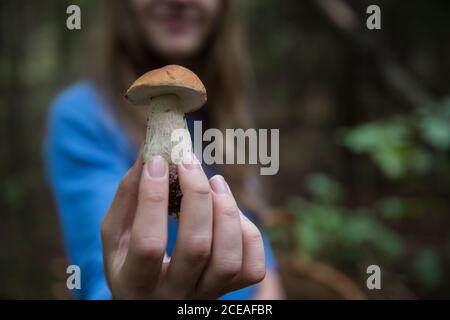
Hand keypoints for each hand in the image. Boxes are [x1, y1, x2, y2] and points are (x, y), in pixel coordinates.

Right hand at [101, 154, 265, 298]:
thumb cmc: (130, 258)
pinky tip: (230, 213)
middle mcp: (172, 295)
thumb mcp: (116, 234)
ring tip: (215, 181)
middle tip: (189, 163)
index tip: (158, 161)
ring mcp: (205, 295)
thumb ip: (129, 196)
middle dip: (197, 196)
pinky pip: (251, 267)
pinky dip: (247, 234)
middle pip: (196, 247)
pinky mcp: (230, 291)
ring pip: (228, 259)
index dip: (154, 199)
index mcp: (135, 283)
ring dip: (226, 212)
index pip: (148, 243)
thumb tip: (151, 153)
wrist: (153, 297)